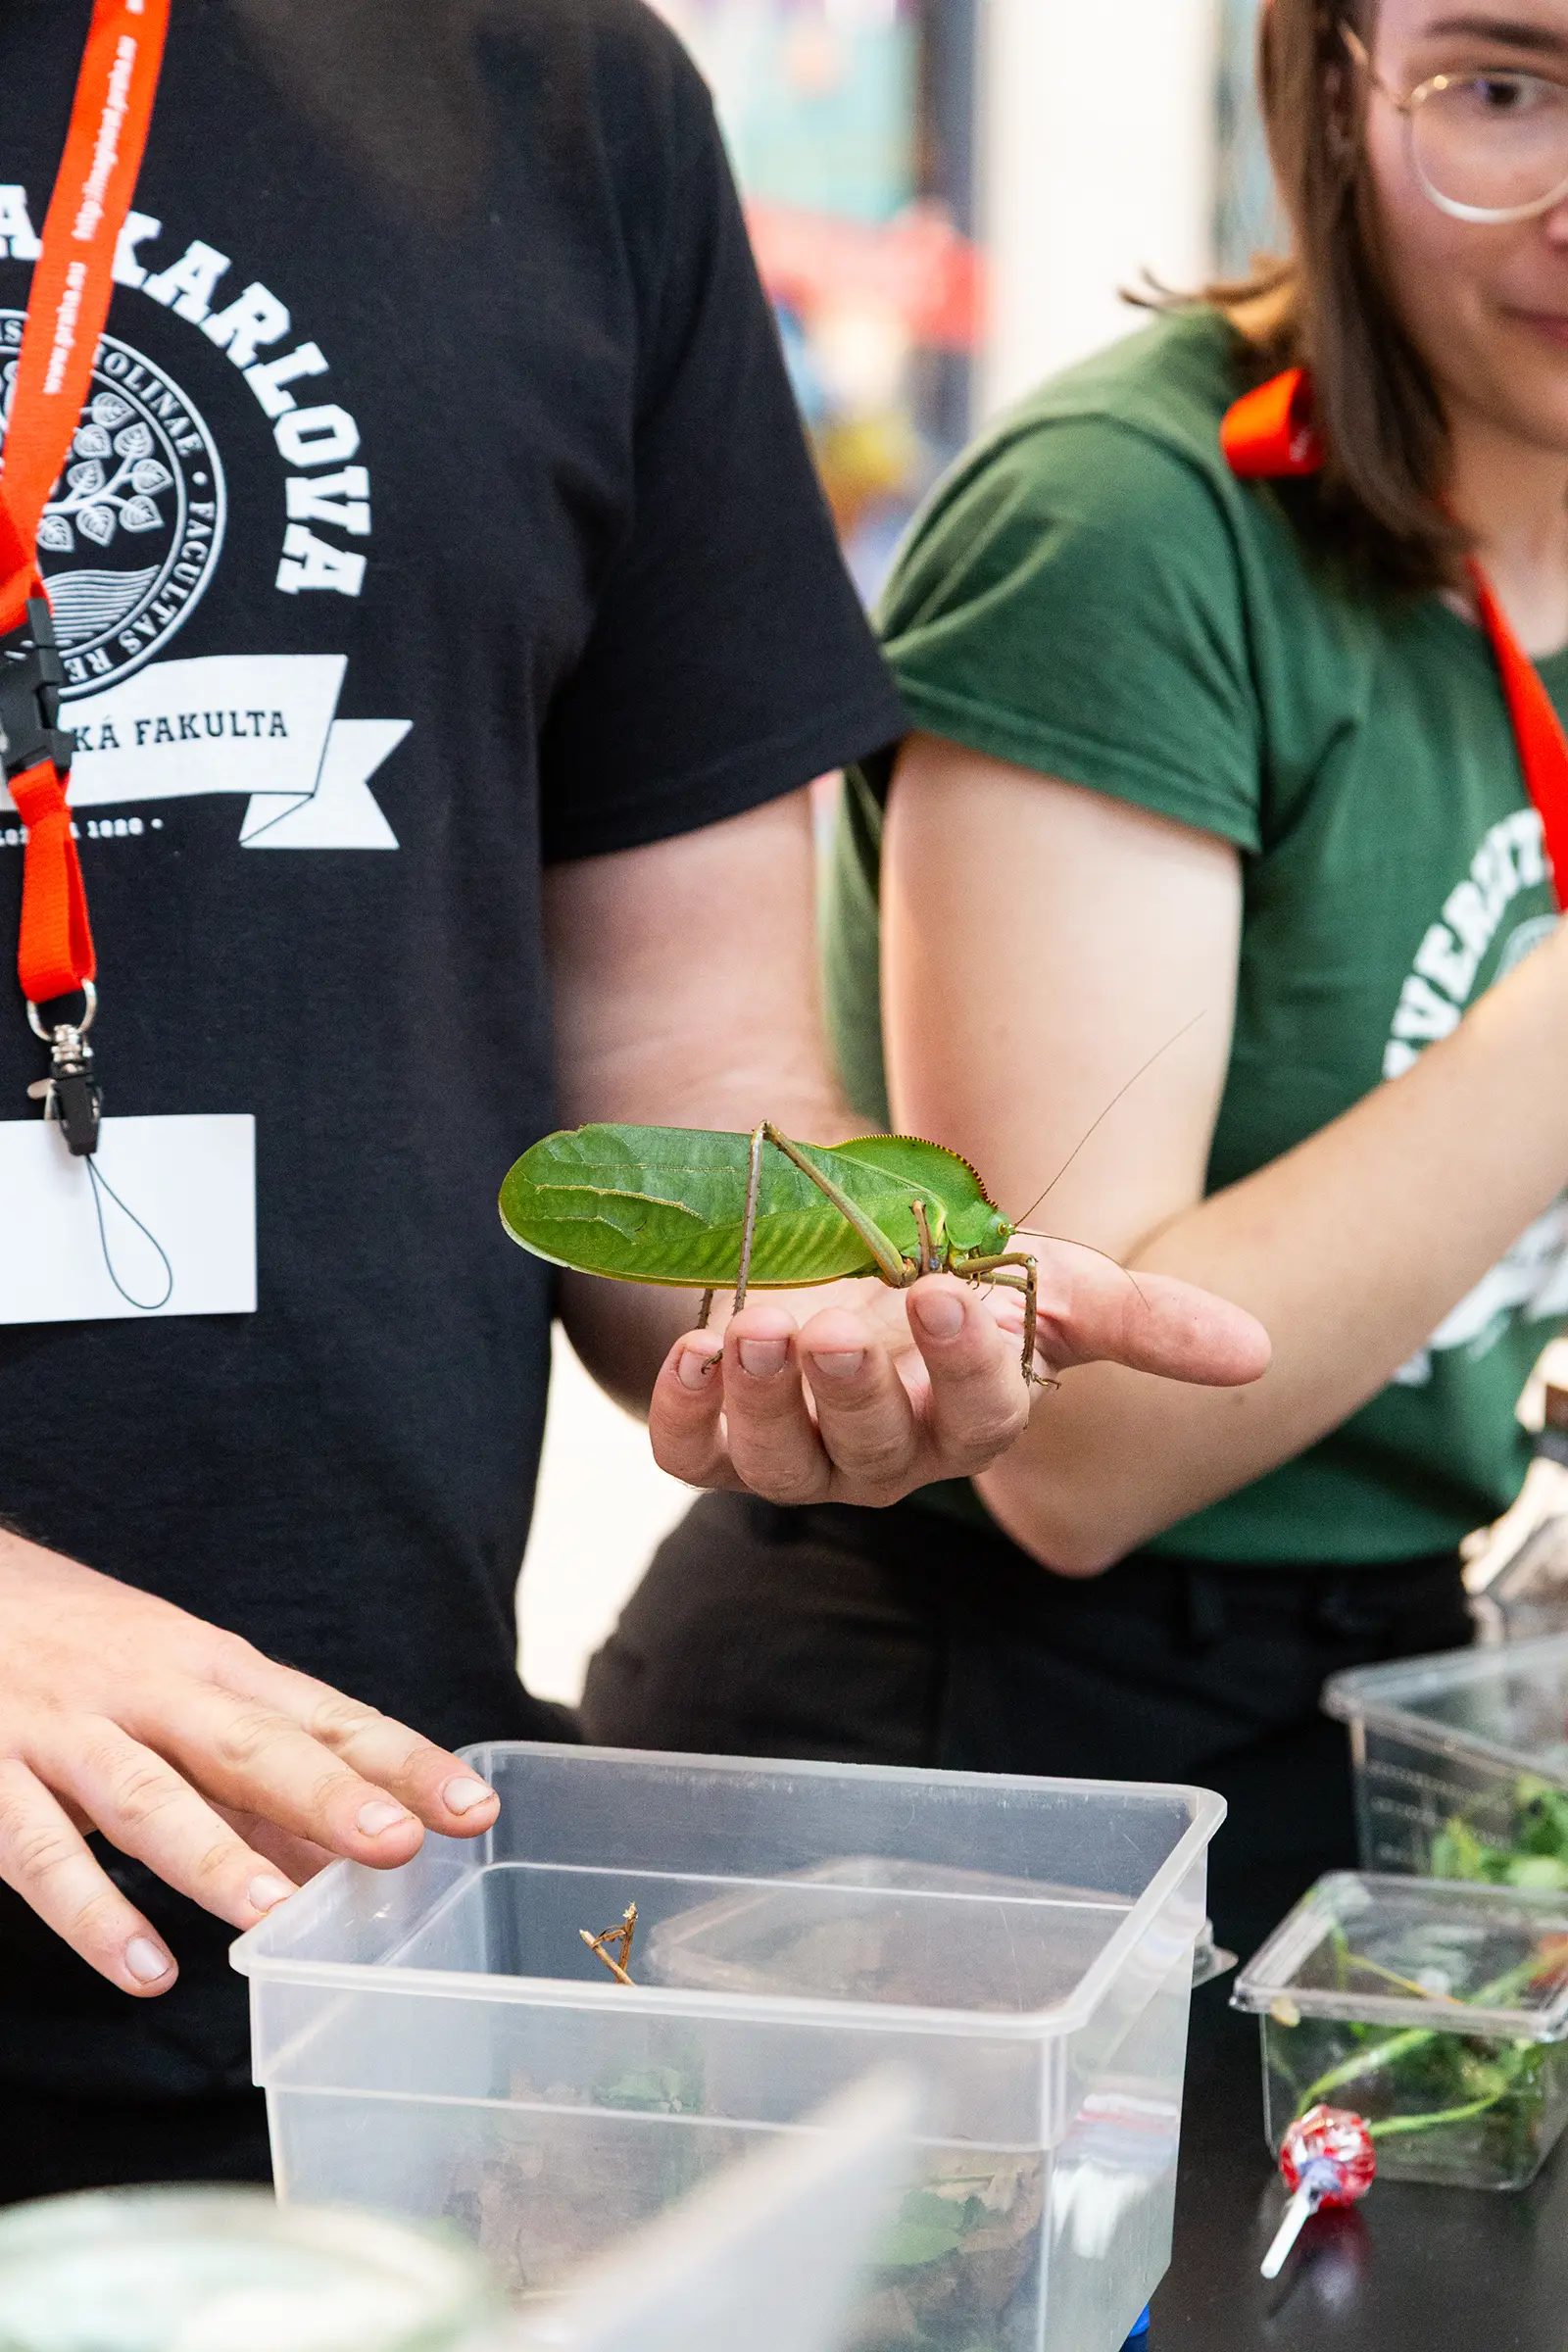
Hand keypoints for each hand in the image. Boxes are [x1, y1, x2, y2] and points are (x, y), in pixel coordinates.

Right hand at [0, 1536, 499, 1996]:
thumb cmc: (83, 1648)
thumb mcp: (179, 1685)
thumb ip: (255, 1777)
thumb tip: (349, 1856)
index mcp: (212, 1666)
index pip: (322, 1716)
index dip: (400, 1763)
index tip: (472, 1809)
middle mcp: (150, 1692)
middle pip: (248, 1747)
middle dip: (325, 1797)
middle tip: (396, 1844)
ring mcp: (67, 1735)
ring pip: (147, 1799)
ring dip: (211, 1857)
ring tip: (273, 1915)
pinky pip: (42, 1855)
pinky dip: (95, 1915)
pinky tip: (146, 1968)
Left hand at [647, 1240, 1269, 1506]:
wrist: (831, 1255)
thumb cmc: (956, 1277)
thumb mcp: (1050, 1281)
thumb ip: (1145, 1318)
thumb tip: (1255, 1352)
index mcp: (971, 1424)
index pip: (980, 1418)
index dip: (964, 1366)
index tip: (949, 1294)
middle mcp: (884, 1457)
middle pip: (874, 1449)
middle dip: (852, 1390)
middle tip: (832, 1328)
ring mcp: (795, 1455)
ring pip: (779, 1460)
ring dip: (763, 1398)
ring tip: (755, 1332)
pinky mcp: (711, 1443)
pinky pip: (690, 1454)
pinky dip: (684, 1410)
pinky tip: (689, 1351)